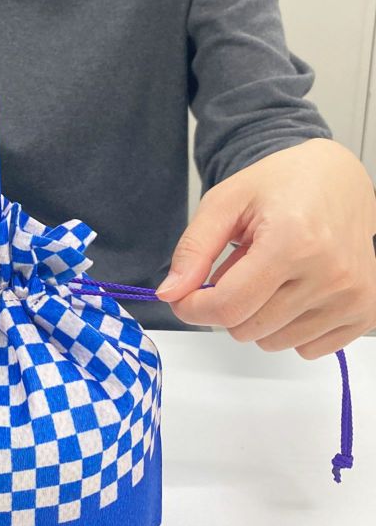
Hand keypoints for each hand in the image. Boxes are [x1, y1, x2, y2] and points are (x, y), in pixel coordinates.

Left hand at [156, 139, 375, 357]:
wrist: (337, 177)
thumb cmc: (281, 185)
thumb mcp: (224, 203)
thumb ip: (193, 250)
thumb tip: (170, 293)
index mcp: (294, 241)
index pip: (228, 307)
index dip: (193, 308)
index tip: (183, 297)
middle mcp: (331, 273)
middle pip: (247, 329)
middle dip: (227, 306)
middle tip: (237, 269)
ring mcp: (354, 296)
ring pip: (273, 342)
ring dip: (258, 316)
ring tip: (269, 274)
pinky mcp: (366, 310)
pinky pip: (306, 348)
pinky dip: (289, 326)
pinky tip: (294, 289)